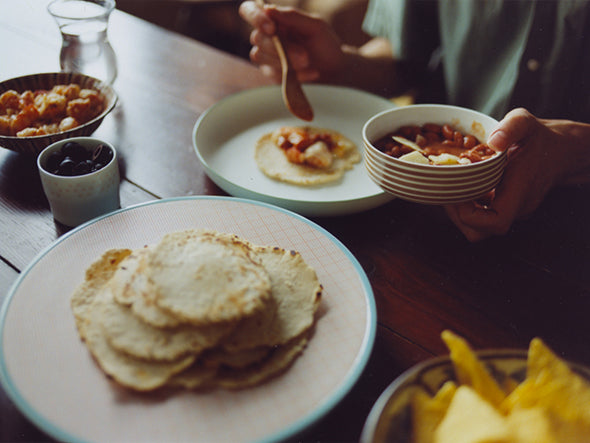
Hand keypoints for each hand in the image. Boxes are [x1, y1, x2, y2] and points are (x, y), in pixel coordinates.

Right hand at [238, 1, 344, 82]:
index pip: (249, 10)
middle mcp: (265, 36)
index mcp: (274, 18)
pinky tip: (311, 73)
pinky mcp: (271, 74)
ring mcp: (266, 56)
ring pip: (259, 55)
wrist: (334, 70)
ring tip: (308, 62)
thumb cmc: (325, 43)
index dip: (255, 17)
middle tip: (305, 55)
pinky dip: (293, 74)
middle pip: (257, 37)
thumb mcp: (315, 26)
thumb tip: (268, 9)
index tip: (272, 28)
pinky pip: (272, 73)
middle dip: (280, 47)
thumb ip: (292, 17)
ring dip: (285, 60)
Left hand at [445, 108, 589, 241]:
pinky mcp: (506, 207)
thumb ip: (511, 128)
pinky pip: (483, 216)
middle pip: (481, 231)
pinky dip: (468, 206)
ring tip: (453, 188)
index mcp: (519, 191)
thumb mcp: (526, 123)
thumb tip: (493, 141)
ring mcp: (511, 209)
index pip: (495, 222)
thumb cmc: (541, 137)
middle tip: (448, 191)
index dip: (469, 214)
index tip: (458, 192)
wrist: (561, 150)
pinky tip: (463, 186)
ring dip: (460, 213)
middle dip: (458, 216)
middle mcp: (515, 206)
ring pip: (479, 228)